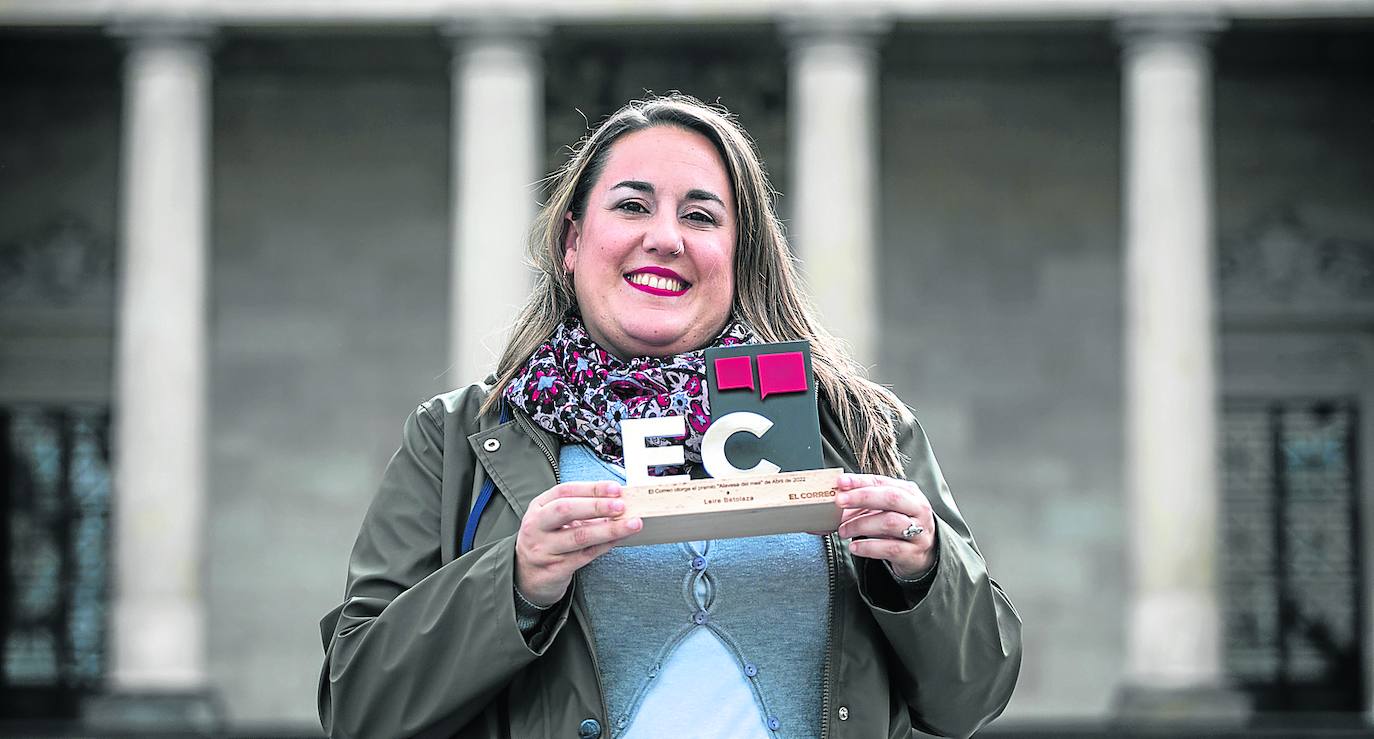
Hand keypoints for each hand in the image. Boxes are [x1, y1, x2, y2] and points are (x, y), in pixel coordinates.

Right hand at [515, 481, 642, 605]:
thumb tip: (616, 501)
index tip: (615, 489)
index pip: (564, 491)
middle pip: (566, 510)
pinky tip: (619, 540)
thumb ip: (579, 509)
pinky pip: (585, 556)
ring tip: (631, 524)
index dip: (591, 488)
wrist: (527, 576)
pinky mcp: (554, 569)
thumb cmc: (547, 541)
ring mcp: (543, 549)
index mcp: (538, 507)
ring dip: (609, 529)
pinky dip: (605, 546)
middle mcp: (536, 526)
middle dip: (597, 506)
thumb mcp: (554, 520)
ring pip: (579, 536)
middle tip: (621, 506)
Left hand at [834, 473, 935, 579]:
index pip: (883, 482)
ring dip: (861, 525)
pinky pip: (890, 548)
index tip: (840, 482)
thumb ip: (865, 502)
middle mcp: (917, 509)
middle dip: (862, 497)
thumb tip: (836, 500)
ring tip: (843, 530)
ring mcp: (919, 531)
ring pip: (890, 522)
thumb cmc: (901, 525)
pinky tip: (854, 547)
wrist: (924, 554)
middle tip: (839, 501)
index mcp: (909, 492)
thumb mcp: (887, 509)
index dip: (860, 481)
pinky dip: (869, 547)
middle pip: (891, 498)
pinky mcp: (913, 553)